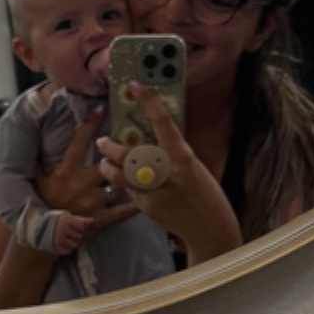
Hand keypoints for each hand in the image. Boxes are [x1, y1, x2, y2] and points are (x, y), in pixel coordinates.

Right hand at [34, 106, 139, 234]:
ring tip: (146, 166)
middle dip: (120, 152)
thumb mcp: (37, 180)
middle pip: (107, 162)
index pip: (78, 142)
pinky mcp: (101, 219)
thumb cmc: (41, 205)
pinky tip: (148, 196)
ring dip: (132, 175)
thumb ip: (39, 161)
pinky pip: (123, 211)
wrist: (43, 238)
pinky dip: (136, 204)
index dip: (89, 124)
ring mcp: (93, 202)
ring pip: (119, 183)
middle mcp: (81, 184)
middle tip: (135, 140)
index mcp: (65, 171)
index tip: (100, 108)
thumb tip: (34, 138)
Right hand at [53, 212, 92, 253]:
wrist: (40, 230)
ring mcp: (59, 238)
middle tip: (67, 233)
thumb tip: (92, 220)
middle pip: (79, 237)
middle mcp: (63, 229)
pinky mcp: (56, 247)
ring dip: (71, 243)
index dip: (78, 228)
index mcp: (66, 220)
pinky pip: (68, 251)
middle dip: (74, 236)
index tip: (72, 227)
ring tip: (64, 239)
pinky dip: (65, 249)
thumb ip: (80, 219)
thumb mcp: (67, 217)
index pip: (81, 227)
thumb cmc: (57, 223)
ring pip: (74, 245)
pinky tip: (61, 244)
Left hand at [96, 84, 241, 264]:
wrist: (209, 228)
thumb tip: (150, 137)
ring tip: (104, 160)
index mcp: (183, 158)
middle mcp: (168, 173)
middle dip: (111, 146)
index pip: (163, 123)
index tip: (134, 85)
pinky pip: (127, 190)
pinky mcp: (147, 207)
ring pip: (119, 174)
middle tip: (103, 141)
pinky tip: (120, 180)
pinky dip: (121, 183)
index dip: (148, 101)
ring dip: (107, 166)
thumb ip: (173, 154)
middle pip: (130, 153)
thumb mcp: (193, 167)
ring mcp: (155, 191)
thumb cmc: (206, 194)